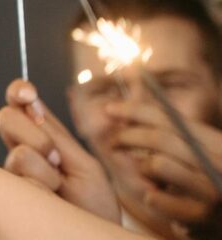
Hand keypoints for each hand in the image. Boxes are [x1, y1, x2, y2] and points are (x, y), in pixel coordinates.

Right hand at [0, 79, 118, 221]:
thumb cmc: (92, 205)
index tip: (28, 94)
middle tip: (55, 159)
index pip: (20, 103)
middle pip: (6, 118)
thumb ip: (57, 136)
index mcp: (44, 136)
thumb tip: (32, 102)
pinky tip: (47, 198)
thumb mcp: (84, 166)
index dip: (18, 91)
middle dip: (34, 134)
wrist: (89, 236)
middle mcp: (22, 149)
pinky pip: (18, 177)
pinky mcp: (5, 190)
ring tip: (57, 189)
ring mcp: (11, 171)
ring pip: (17, 153)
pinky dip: (39, 186)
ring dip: (44, 171)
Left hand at [108, 99, 221, 225]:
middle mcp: (218, 163)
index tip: (110, 109)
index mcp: (218, 143)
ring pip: (156, 164)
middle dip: (128, 136)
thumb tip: (132, 105)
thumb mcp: (202, 153)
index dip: (136, 110)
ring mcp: (211, 190)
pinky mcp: (200, 216)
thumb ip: (175, 134)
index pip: (171, 118)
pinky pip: (156, 197)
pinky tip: (154, 196)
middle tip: (113, 141)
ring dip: (141, 167)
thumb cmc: (210, 183)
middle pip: (160, 138)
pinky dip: (149, 196)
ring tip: (145, 173)